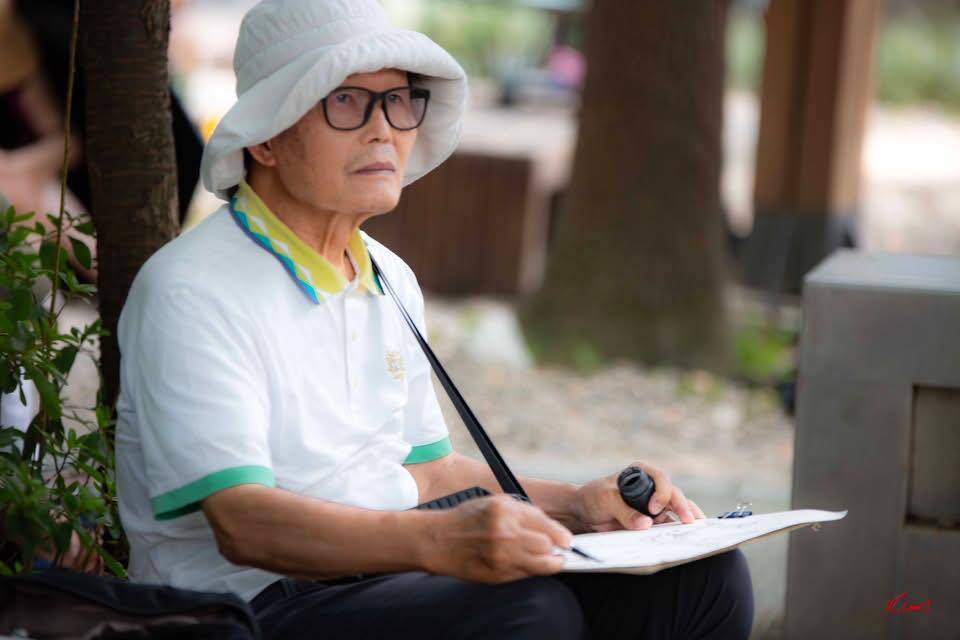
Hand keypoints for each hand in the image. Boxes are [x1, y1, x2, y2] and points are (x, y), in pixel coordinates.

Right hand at [421, 495, 571, 582]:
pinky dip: (530, 570)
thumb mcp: (496, 503)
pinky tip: (524, 563)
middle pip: (547, 546)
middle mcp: (505, 534)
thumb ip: (524, 514)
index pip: (546, 526)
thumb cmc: (467, 519)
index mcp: (506, 512)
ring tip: (548, 559)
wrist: (438, 540)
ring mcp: (502, 557)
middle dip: (555, 549)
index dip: (561, 536)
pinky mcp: (497, 574)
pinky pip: (525, 575)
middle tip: (558, 549)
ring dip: (548, 562)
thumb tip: (551, 529)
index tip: (567, 541)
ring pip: (541, 565)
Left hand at [573, 461, 705, 531]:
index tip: (654, 509)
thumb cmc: (593, 498)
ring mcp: (654, 503)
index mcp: (640, 473)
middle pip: (673, 494)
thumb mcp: (605, 501)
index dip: (661, 492)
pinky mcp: (654, 518)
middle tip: (689, 521)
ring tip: (699, 529)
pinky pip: (669, 523)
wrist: (584, 512)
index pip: (660, 478)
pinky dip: (678, 529)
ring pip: (676, 509)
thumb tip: (646, 523)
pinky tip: (687, 537)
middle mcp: (651, 486)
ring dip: (687, 518)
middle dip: (683, 506)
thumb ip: (624, 511)